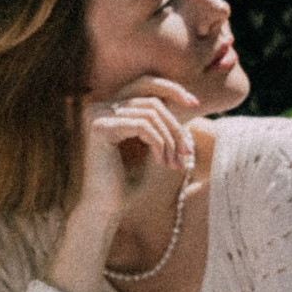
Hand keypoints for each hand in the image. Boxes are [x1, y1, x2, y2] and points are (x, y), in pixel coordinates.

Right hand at [71, 74, 199, 228]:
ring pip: (151, 112)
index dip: (172, 89)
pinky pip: (143, 125)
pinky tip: (162, 162)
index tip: (195, 104)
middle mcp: (99, 106)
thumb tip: (189, 100)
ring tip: (174, 164)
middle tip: (187, 152)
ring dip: (170, 139)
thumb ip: (162, 122)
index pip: (145, 83)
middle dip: (175, 126)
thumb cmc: (128, 181)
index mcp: (109, 107)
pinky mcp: (99, 127)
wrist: (106, 208)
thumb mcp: (151, 146)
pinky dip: (159, 143)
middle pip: (152, 100)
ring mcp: (96, 114)